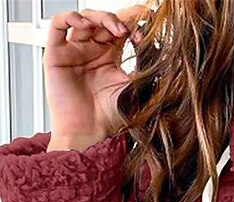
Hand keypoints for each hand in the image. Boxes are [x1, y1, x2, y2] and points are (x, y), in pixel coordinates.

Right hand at [44, 5, 150, 142]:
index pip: (120, 29)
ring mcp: (74, 51)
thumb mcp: (135, 87)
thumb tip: (157, 45)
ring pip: (84, 19)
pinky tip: (84, 23)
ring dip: (101, 18)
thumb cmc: (110, 117)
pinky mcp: (56, 54)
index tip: (145, 30)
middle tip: (131, 27)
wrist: (90, 132)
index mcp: (110, 58)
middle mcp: (91, 51)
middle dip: (119, 19)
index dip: (132, 24)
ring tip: (115, 29)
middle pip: (103, 21)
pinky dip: (69, 17)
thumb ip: (144, 66)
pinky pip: (57, 25)